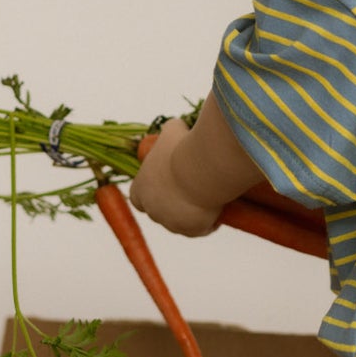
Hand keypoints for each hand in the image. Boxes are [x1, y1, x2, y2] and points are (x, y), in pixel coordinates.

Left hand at [127, 117, 224, 236]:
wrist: (200, 169)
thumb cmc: (182, 148)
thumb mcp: (173, 130)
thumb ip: (170, 131)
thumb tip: (177, 126)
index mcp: (141, 188)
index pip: (137, 197)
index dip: (152, 191)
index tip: (166, 185)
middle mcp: (153, 209)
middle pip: (160, 211)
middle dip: (173, 205)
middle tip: (191, 190)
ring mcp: (172, 223)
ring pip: (181, 223)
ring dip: (192, 214)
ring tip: (207, 199)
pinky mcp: (192, 230)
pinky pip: (202, 228)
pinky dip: (209, 222)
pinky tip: (217, 212)